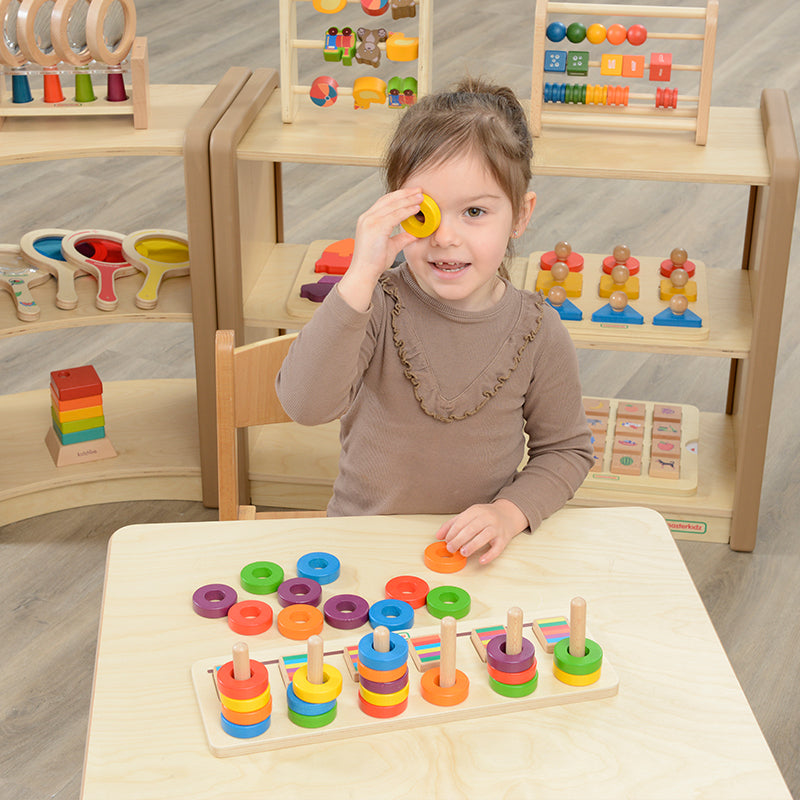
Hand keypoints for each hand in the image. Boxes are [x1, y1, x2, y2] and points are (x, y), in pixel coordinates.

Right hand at [337, 188, 421, 311]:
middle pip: (388, 199)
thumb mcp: (391, 247)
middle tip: (419, 190)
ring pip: (392, 205)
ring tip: (421, 197)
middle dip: (405, 193)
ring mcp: (370, 221)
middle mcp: (367, 217)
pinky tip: (415, 209)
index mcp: (368, 220)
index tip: (412, 194)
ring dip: (408, 200)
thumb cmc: (374, 262)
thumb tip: (413, 234)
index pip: (384, 202)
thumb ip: (401, 238)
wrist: (364, 273)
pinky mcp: (375, 227)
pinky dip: (406, 211)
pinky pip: (394, 215)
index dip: (399, 196)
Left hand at [435, 499, 528, 564]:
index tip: (446, 541)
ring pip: (484, 536)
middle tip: (451, 549)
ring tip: (463, 553)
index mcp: (476, 511)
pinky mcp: (504, 539)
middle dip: (459, 540)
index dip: (452, 532)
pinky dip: (489, 555)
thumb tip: (438, 536)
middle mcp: (487, 518)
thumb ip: (452, 524)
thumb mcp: (468, 515)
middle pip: (471, 529)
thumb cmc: (485, 516)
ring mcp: (497, 528)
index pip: (462, 521)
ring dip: (472, 545)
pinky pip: (497, 548)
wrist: (508, 515)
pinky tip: (481, 560)